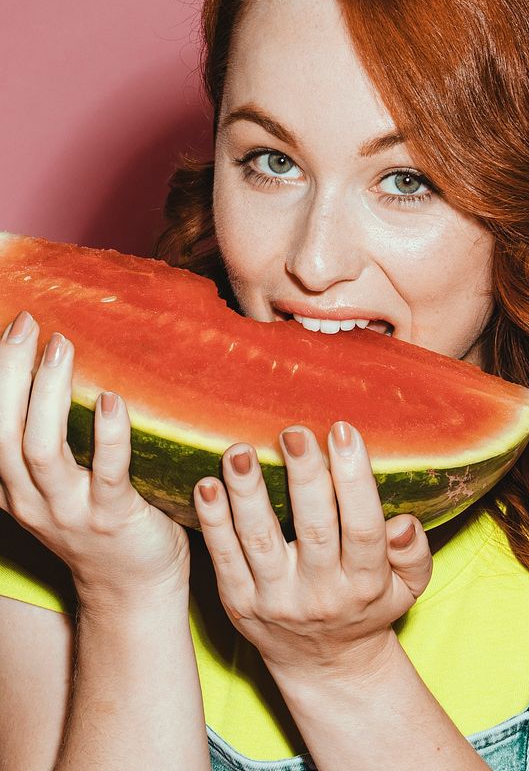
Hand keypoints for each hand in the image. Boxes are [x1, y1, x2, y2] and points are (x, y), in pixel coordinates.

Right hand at [0, 311, 189, 607]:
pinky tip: (110, 400)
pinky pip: (107, 473)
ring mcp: (69, 511)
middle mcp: (29, 499)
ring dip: (47, 394)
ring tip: (62, 347)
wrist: (134, 587)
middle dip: (10, 372)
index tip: (13, 325)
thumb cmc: (101, 518)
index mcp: (11, 486)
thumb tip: (57, 365)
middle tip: (29, 323)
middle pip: (3, 431)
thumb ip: (47, 437)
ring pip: (41, 449)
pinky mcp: (113, 518)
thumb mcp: (57, 483)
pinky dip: (107, 435)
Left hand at [193, 419, 432, 680]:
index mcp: (365, 583)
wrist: (326, 665)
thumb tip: (403, 523)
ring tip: (240, 451)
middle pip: (313, 529)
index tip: (343, 431)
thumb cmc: (369, 605)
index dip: (354, 480)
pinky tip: (206, 484)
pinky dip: (213, 521)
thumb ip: (414, 552)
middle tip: (294, 432)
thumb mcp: (408, 587)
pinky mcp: (239, 603)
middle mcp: (320, 594)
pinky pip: (224, 558)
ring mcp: (275, 600)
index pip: (363, 528)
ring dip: (247, 493)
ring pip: (259, 541)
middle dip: (303, 477)